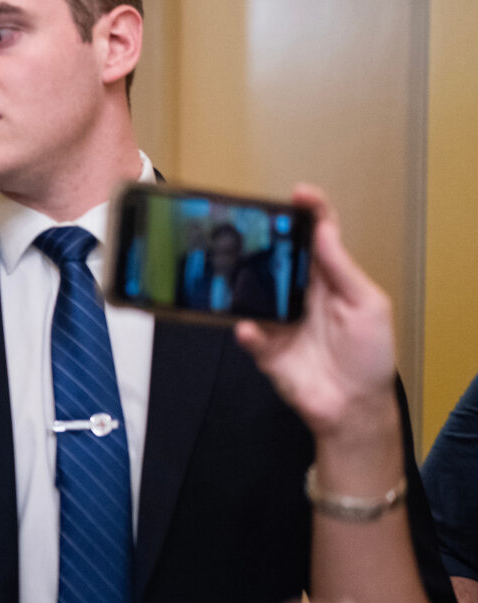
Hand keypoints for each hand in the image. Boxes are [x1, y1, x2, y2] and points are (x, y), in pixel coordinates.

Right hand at [235, 185, 398, 446]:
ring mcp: (280, 321)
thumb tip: (323, 230)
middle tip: (251, 225)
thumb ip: (342, 270)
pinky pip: (249, 334)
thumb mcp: (368, 306)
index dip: (309, 213)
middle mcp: (301, 295)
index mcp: (330, 281)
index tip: (298, 195)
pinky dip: (246, 331)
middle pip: (279, 258)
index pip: (318, 238)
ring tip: (231, 266)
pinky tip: (249, 328)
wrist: (354, 406)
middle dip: (265, 240)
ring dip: (243, 280)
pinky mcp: (266, 349)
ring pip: (254, 291)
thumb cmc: (370, 356)